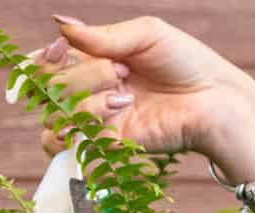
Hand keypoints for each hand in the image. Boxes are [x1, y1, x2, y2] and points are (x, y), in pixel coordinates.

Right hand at [31, 15, 254, 183]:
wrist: (212, 100)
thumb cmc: (184, 62)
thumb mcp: (144, 34)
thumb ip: (101, 36)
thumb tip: (59, 23)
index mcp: (93, 62)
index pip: (46, 66)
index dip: (43, 60)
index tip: (59, 50)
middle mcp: (89, 93)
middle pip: (50, 90)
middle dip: (79, 76)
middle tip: (118, 71)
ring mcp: (97, 123)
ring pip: (57, 119)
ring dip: (82, 101)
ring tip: (121, 95)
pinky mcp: (108, 148)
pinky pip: (78, 140)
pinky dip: (92, 121)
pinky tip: (121, 109)